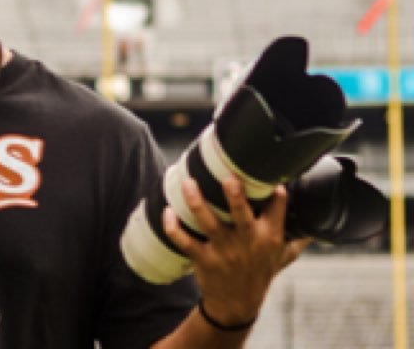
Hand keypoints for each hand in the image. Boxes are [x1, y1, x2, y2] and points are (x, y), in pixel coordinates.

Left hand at [163, 176, 309, 326]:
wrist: (238, 305)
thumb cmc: (260, 274)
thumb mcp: (283, 258)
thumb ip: (296, 238)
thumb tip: (315, 223)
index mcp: (268, 238)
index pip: (277, 212)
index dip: (277, 195)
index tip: (275, 179)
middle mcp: (247, 242)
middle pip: (241, 215)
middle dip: (235, 196)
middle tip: (228, 176)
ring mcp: (223, 251)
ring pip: (208, 223)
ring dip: (196, 202)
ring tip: (188, 182)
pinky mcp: (203, 259)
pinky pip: (184, 241)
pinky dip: (173, 226)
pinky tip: (167, 210)